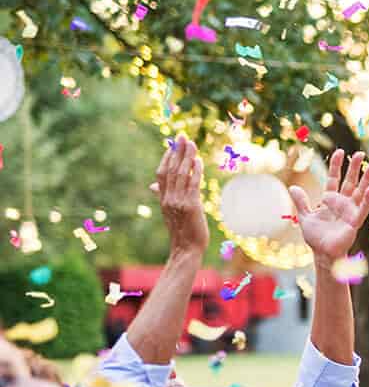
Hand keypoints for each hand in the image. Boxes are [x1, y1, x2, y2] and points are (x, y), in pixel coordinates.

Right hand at [149, 136, 207, 254]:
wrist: (186, 250)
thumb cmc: (182, 232)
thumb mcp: (170, 212)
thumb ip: (163, 196)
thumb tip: (152, 186)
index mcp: (163, 198)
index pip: (161, 173)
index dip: (167, 157)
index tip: (173, 145)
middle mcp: (168, 198)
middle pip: (170, 169)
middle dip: (177, 151)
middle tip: (182, 136)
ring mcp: (178, 201)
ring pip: (181, 174)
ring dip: (187, 157)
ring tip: (191, 143)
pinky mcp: (190, 206)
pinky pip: (192, 184)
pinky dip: (195, 171)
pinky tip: (198, 161)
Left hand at [290, 149, 368, 265]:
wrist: (323, 253)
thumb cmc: (316, 237)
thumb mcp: (305, 216)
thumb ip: (301, 202)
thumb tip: (292, 187)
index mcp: (331, 200)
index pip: (334, 179)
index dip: (336, 166)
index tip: (339, 152)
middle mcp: (343, 203)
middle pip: (350, 182)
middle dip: (354, 168)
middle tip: (360, 153)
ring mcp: (351, 211)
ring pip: (360, 192)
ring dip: (367, 179)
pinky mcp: (355, 221)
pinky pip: (364, 208)